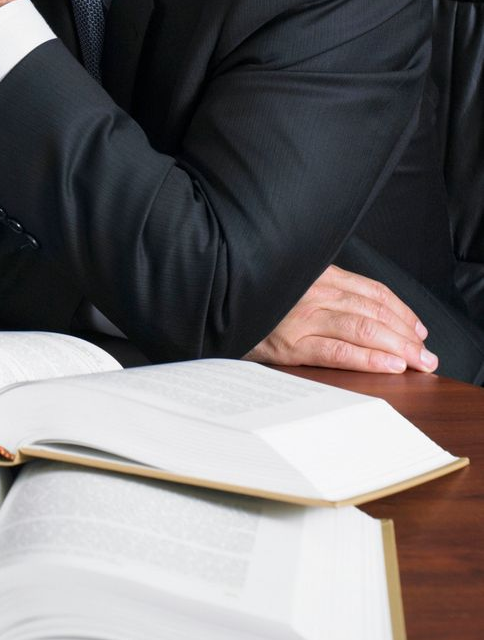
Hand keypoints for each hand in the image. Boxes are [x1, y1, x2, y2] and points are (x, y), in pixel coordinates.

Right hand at [245, 265, 435, 373]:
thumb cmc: (252, 298)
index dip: (401, 310)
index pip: (372, 290)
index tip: (418, 328)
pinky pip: (340, 352)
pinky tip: (390, 365)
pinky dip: (369, 359)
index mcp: (313, 273)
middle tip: (426, 354)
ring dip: (398, 348)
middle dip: (407, 335)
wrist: (212, 305)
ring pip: (364, 330)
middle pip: (373, 312)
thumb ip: (319, 287)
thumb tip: (365, 309)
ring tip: (418, 362)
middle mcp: (311, 292)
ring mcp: (300, 318)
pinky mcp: (290, 345)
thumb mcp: (288, 283)